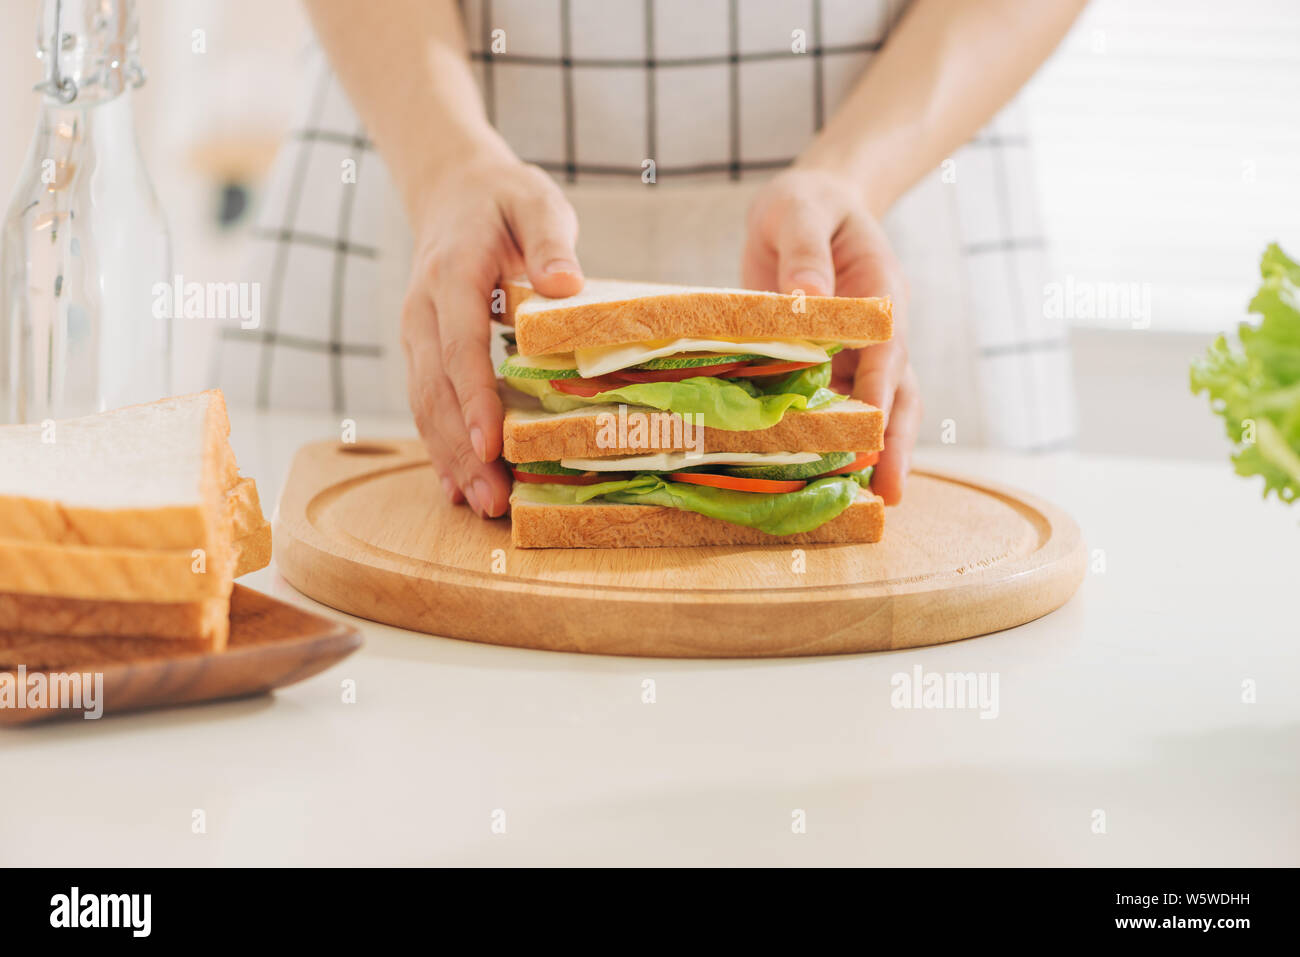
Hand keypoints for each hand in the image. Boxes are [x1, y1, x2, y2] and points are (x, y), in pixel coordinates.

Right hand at [400, 152, 582, 515]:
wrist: (453, 191)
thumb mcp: (536, 201)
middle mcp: (423, 312)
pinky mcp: (423, 352)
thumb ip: (550, 240)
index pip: (459, 346)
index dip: (475, 400)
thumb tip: (565, 284)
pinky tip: (459, 487)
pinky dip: (441, 447)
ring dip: (450, 459)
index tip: (493, 446)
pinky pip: (427, 403)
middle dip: (462, 449)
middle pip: (435, 390)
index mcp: (450, 275)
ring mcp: (417, 335)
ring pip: (425, 405)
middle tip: (494, 501)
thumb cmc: (505, 200)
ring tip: (483, 505)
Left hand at [742, 167, 918, 504]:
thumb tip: (807, 299)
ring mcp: (855, 353)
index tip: (872, 429)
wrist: (804, 205)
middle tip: (887, 495)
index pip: (888, 350)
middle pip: (896, 394)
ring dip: (870, 454)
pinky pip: (833, 407)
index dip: (881, 391)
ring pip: (871, 411)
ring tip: (861, 504)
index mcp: (881, 293)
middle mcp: (877, 333)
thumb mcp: (801, 213)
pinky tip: (818, 478)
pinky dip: (831, 441)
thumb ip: (805, 253)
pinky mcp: (826, 365)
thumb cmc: (806, 205)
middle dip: (894, 444)